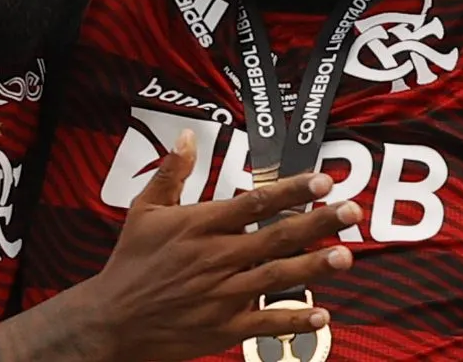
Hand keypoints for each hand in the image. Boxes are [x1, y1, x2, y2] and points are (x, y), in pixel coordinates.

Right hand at [77, 136, 359, 361]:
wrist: (112, 321)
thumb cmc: (130, 263)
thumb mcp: (143, 211)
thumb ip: (170, 174)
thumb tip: (186, 136)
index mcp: (200, 227)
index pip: (254, 203)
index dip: (291, 190)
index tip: (321, 179)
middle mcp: (216, 258)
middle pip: (276, 236)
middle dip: (317, 222)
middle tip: (350, 211)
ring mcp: (222, 295)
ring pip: (277, 277)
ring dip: (314, 267)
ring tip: (346, 256)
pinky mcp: (224, 327)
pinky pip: (266, 321)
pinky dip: (294, 319)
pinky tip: (322, 314)